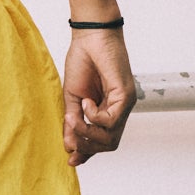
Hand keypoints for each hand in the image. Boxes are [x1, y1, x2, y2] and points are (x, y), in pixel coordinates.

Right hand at [62, 29, 136, 165]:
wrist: (90, 36)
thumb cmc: (82, 61)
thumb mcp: (72, 97)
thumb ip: (72, 122)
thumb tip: (69, 146)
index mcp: (106, 111)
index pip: (102, 141)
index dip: (87, 153)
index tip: (70, 159)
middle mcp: (118, 110)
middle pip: (109, 144)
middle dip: (87, 146)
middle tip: (70, 136)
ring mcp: (124, 104)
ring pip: (111, 137)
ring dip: (87, 131)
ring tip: (73, 117)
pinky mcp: (126, 95)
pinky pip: (110, 120)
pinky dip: (94, 116)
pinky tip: (85, 103)